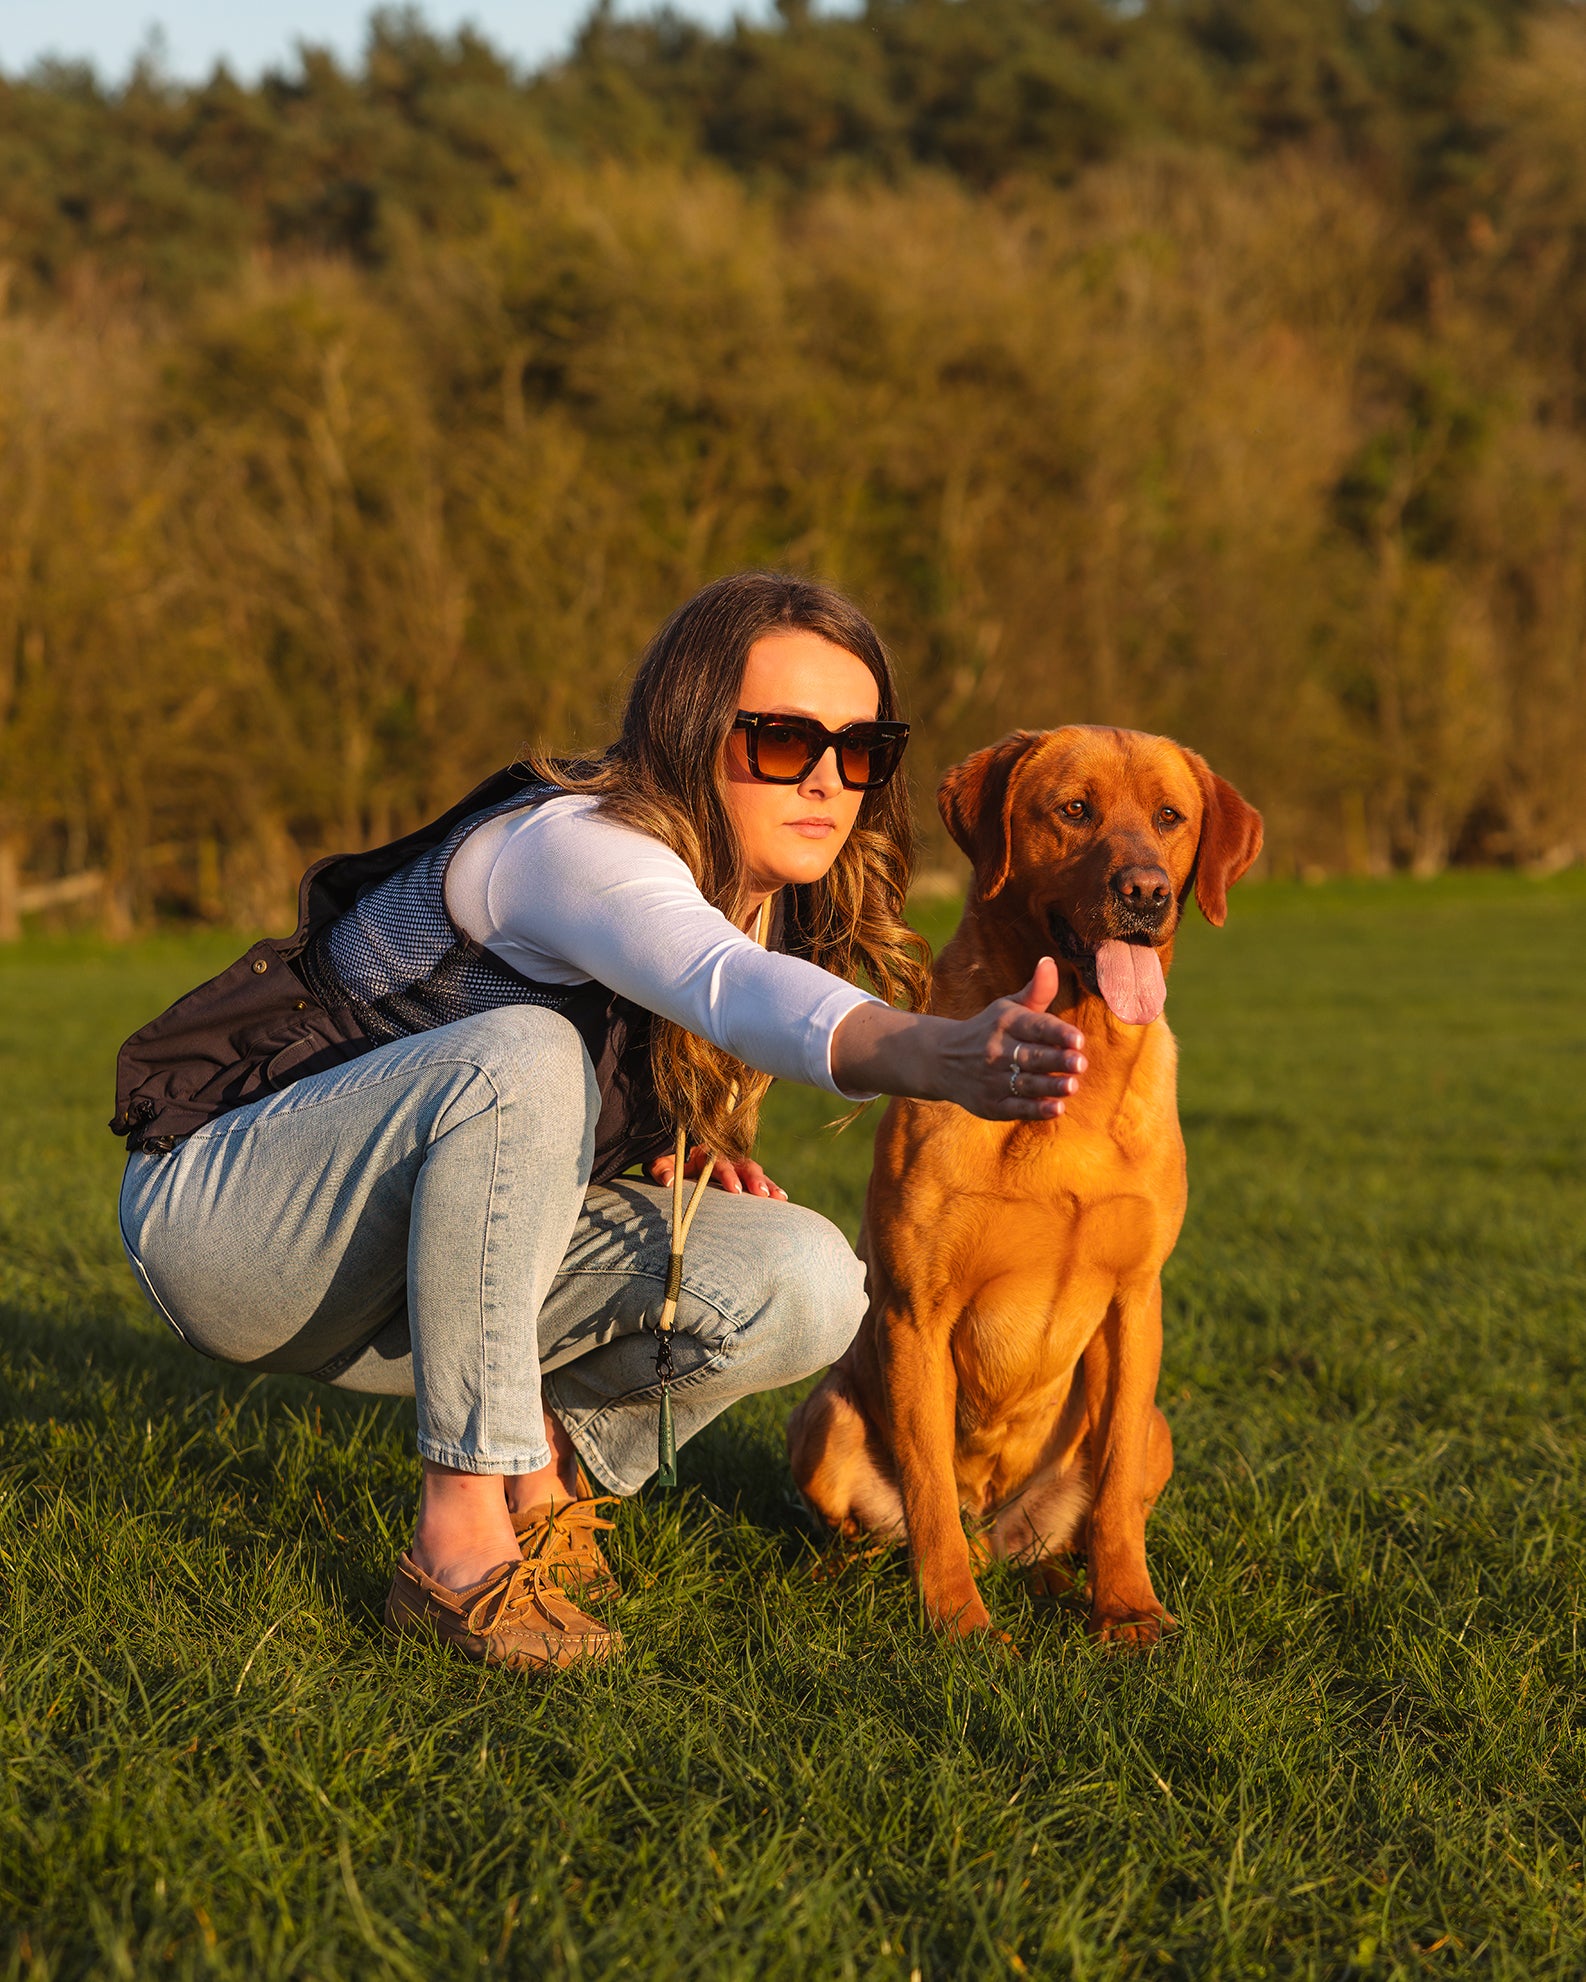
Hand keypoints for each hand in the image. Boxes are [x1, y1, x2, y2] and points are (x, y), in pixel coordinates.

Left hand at [647, 1145, 788, 1199]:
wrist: (673, 1157)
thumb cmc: (666, 1161)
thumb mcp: (658, 1162)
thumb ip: (661, 1168)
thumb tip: (669, 1181)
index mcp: (704, 1149)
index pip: (718, 1161)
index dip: (728, 1174)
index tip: (735, 1190)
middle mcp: (723, 1155)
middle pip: (742, 1163)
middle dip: (753, 1179)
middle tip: (762, 1194)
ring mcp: (734, 1164)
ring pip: (754, 1171)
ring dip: (766, 1183)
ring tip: (779, 1198)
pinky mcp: (740, 1175)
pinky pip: (758, 1179)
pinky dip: (770, 1187)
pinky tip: (781, 1199)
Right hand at [931, 956, 1086, 1121]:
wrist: (942, 1059)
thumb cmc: (989, 1029)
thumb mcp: (1009, 1006)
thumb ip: (1037, 990)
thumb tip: (1050, 961)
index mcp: (1006, 1022)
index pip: (1035, 1027)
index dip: (1057, 1033)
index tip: (1077, 1039)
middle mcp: (997, 1050)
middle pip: (1031, 1056)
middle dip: (1056, 1060)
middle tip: (1080, 1063)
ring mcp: (992, 1079)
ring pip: (1025, 1083)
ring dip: (1049, 1085)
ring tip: (1072, 1085)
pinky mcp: (991, 1104)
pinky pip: (1016, 1107)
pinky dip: (1036, 1109)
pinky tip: (1056, 1108)